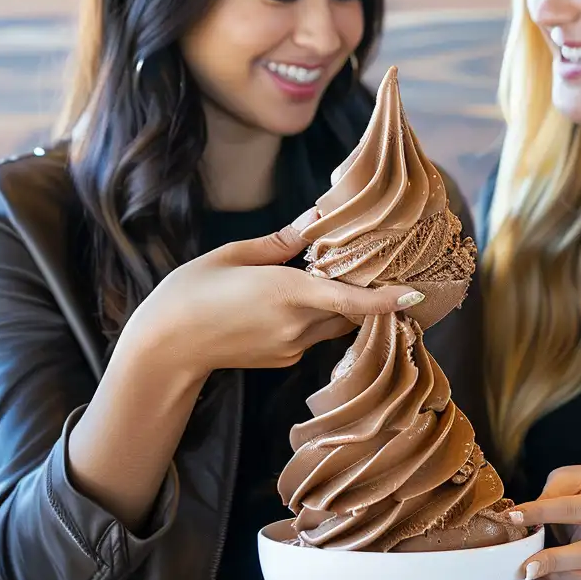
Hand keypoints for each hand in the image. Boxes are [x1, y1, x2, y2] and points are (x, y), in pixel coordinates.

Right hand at [129, 210, 429, 379]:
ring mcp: (289, 347)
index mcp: (286, 293)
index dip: (386, 298)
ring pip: (333, 323)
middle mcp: (295, 325)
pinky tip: (298, 300)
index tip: (414, 293)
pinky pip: (313, 335)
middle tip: (375, 263)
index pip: (351, 299)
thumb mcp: (234, 255)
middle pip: (350, 309)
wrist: (165, 348)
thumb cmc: (189, 293)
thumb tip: (316, 219)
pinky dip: (317, 317)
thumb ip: (281, 241)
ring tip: (335, 275)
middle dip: (364, 289)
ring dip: (341, 303)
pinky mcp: (281, 359)